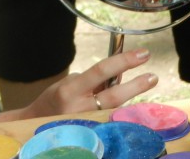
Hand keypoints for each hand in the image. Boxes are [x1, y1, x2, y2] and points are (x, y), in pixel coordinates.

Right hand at [19, 49, 157, 118]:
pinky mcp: (91, 135)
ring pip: (116, 110)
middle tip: (153, 77)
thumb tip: (121, 74)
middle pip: (114, 96)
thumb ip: (94, 79)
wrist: (35, 127)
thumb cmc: (55, 100)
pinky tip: (128, 105)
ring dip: (130, 97)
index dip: (124, 61)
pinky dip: (121, 111)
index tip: (142, 54)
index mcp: (70, 90)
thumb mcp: (70, 83)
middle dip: (136, 85)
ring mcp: (86, 124)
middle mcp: (78, 108)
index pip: (101, 70)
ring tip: (142, 85)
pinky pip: (112, 121)